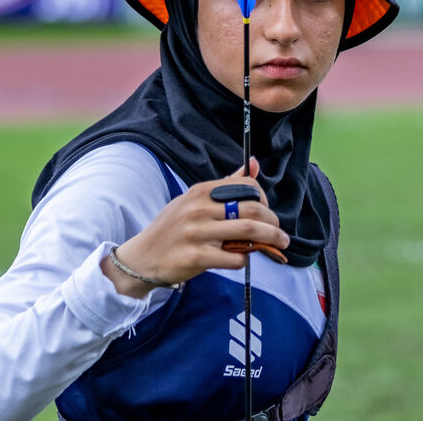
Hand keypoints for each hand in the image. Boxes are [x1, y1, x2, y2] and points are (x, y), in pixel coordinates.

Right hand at [102, 158, 289, 297]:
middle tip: (278, 232)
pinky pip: (235, 258)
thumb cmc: (174, 227)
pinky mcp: (196, 257)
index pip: (246, 186)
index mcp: (201, 191)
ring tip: (279, 243)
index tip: (266, 210)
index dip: (264, 198)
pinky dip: (245, 258)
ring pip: (249, 232)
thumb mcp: (194, 200)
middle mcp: (199, 209)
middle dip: (273, 222)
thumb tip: (253, 163)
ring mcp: (197, 233)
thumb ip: (225, 184)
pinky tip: (243, 258)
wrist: (143, 256)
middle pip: (253, 209)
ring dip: (271, 239)